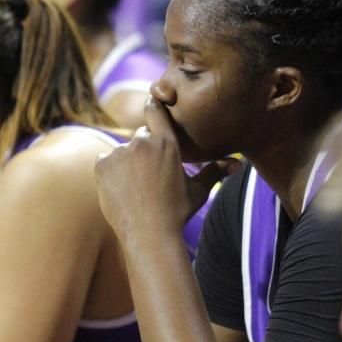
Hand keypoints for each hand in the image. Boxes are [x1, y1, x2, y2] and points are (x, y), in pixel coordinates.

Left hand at [94, 98, 238, 243]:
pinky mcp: (102, 165)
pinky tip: (121, 191)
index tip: (152, 106)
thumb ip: (215, 172)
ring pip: (123, 152)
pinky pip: (105, 163)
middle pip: (141, 136)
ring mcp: (120, 153)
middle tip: (150, 175)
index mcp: (167, 143)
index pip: (155, 109)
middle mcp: (142, 142)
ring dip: (127, 163)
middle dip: (144, 150)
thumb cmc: (177, 213)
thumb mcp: (198, 191)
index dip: (153, 106)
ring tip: (136, 189)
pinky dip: (111, 174)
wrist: (149, 234)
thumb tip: (238, 164)